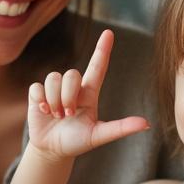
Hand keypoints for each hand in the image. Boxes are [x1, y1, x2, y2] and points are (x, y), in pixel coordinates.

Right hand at [26, 29, 149, 160]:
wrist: (52, 151)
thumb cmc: (77, 142)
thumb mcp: (99, 136)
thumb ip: (120, 128)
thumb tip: (146, 124)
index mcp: (89, 93)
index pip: (98, 67)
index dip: (103, 49)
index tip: (109, 33)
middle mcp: (73, 88)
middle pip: (71, 74)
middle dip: (68, 97)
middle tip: (66, 115)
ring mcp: (55, 90)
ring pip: (54, 78)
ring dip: (54, 100)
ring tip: (55, 115)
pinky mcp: (38, 94)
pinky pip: (37, 87)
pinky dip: (40, 100)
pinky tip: (43, 111)